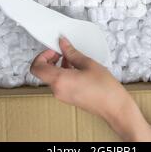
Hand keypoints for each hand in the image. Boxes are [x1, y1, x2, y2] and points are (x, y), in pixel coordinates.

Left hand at [30, 37, 150, 140]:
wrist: (114, 107)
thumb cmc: (105, 88)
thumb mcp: (88, 64)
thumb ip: (72, 52)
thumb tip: (63, 44)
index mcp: (59, 80)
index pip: (36, 67)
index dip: (42, 55)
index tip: (53, 50)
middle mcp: (57, 90)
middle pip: (43, 72)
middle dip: (50, 59)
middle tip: (62, 52)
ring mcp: (62, 96)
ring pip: (51, 77)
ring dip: (58, 66)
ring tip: (73, 59)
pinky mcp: (68, 98)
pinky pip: (59, 83)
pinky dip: (63, 73)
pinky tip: (77, 69)